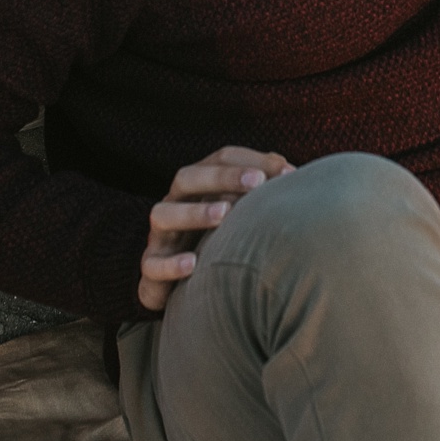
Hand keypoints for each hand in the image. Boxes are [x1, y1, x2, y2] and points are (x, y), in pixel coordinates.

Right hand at [136, 145, 293, 310]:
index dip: (249, 160)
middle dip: (222, 176)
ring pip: (163, 215)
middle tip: (257, 181)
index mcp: (198, 184)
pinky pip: (153, 264)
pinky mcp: (150, 267)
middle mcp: (175, 202)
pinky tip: (193, 263)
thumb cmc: (216, 236)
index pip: (219, 159)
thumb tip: (289, 170)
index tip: (284, 171)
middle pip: (187, 177)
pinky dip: (171, 264)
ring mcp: (160, 234)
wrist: (178, 282)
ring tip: (223, 214)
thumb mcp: (237, 208)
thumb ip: (261, 188)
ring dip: (194, 212)